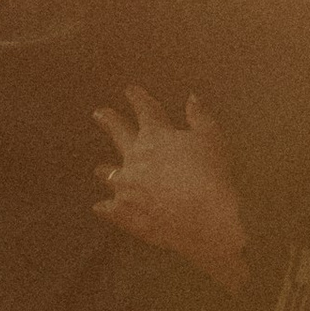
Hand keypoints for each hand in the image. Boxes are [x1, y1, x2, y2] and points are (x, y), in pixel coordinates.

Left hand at [93, 85, 248, 292]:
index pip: (144, 109)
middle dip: (109, 121)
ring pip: (109, 174)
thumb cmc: (210, 175)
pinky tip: (100, 207)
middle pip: (118, 134)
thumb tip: (192, 98)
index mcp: (155, 136)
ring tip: (99, 170)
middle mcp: (135, 158)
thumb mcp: (210, 139)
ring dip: (105, 171)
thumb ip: (199, 117)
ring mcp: (126, 187)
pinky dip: (105, 208)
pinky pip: (109, 209)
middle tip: (99, 113)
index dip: (137, 98)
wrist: (204, 219)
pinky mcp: (125, 214)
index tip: (130, 90)